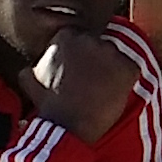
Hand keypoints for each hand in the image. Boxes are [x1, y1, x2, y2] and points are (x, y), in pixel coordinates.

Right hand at [22, 27, 138, 143]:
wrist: (67, 125)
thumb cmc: (48, 104)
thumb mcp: (30, 80)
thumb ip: (32, 67)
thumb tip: (30, 67)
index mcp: (66, 36)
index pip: (79, 37)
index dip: (80, 54)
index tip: (80, 68)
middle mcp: (89, 38)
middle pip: (99, 43)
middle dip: (96, 58)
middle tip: (93, 79)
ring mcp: (110, 52)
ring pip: (116, 55)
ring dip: (112, 68)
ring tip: (104, 87)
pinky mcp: (127, 68)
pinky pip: (132, 68)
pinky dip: (127, 79)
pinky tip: (116, 92)